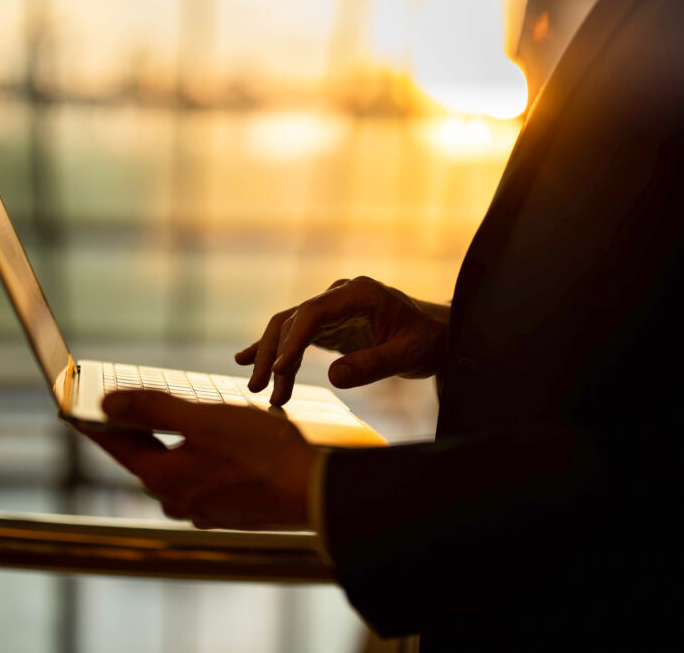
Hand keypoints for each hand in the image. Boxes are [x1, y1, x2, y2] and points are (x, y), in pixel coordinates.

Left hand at [81, 390, 318, 530]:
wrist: (315, 491)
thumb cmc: (262, 453)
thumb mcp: (204, 419)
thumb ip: (152, 408)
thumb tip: (107, 404)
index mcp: (163, 478)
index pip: (116, 444)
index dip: (96, 422)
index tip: (76, 409)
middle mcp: (176, 500)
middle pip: (147, 457)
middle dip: (142, 431)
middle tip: (137, 404)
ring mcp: (202, 511)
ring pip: (178, 469)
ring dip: (180, 446)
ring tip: (193, 422)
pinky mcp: (227, 513)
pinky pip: (203, 481)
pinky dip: (204, 461)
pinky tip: (225, 448)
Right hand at [235, 276, 449, 405]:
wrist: (439, 333)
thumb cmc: (428, 340)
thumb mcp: (408, 354)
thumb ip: (373, 365)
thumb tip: (334, 377)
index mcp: (358, 293)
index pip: (313, 313)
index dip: (292, 341)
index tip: (278, 371)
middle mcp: (339, 295)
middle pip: (292, 319)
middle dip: (271, 353)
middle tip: (260, 387)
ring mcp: (331, 309)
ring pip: (288, 328)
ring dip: (271, 358)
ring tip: (258, 390)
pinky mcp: (329, 325)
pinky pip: (295, 336)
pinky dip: (275, 350)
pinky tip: (245, 360)